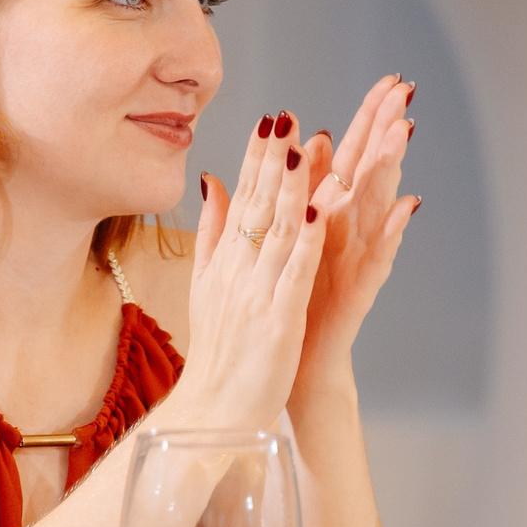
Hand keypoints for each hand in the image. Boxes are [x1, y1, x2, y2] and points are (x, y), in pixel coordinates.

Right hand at [164, 114, 331, 432]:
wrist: (212, 410)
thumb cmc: (217, 353)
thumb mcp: (207, 284)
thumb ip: (212, 232)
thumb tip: (213, 180)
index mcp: (225, 261)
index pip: (242, 198)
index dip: (257, 158)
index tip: (270, 120)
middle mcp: (237, 269)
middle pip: (258, 205)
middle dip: (274, 158)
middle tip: (286, 116)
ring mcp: (257, 291)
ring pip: (279, 228)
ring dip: (295, 185)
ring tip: (304, 145)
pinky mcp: (278, 317)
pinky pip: (295, 269)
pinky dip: (307, 237)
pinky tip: (320, 207)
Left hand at [293, 78, 419, 381]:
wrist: (297, 360)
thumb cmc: (296, 297)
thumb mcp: (293, 235)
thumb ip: (300, 190)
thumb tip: (310, 139)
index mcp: (332, 213)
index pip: (355, 154)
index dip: (371, 117)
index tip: (389, 78)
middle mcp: (352, 229)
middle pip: (374, 169)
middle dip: (388, 129)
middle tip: (406, 90)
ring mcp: (360, 256)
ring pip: (379, 204)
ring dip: (391, 169)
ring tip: (403, 133)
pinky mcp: (361, 288)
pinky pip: (379, 256)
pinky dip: (391, 232)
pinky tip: (405, 208)